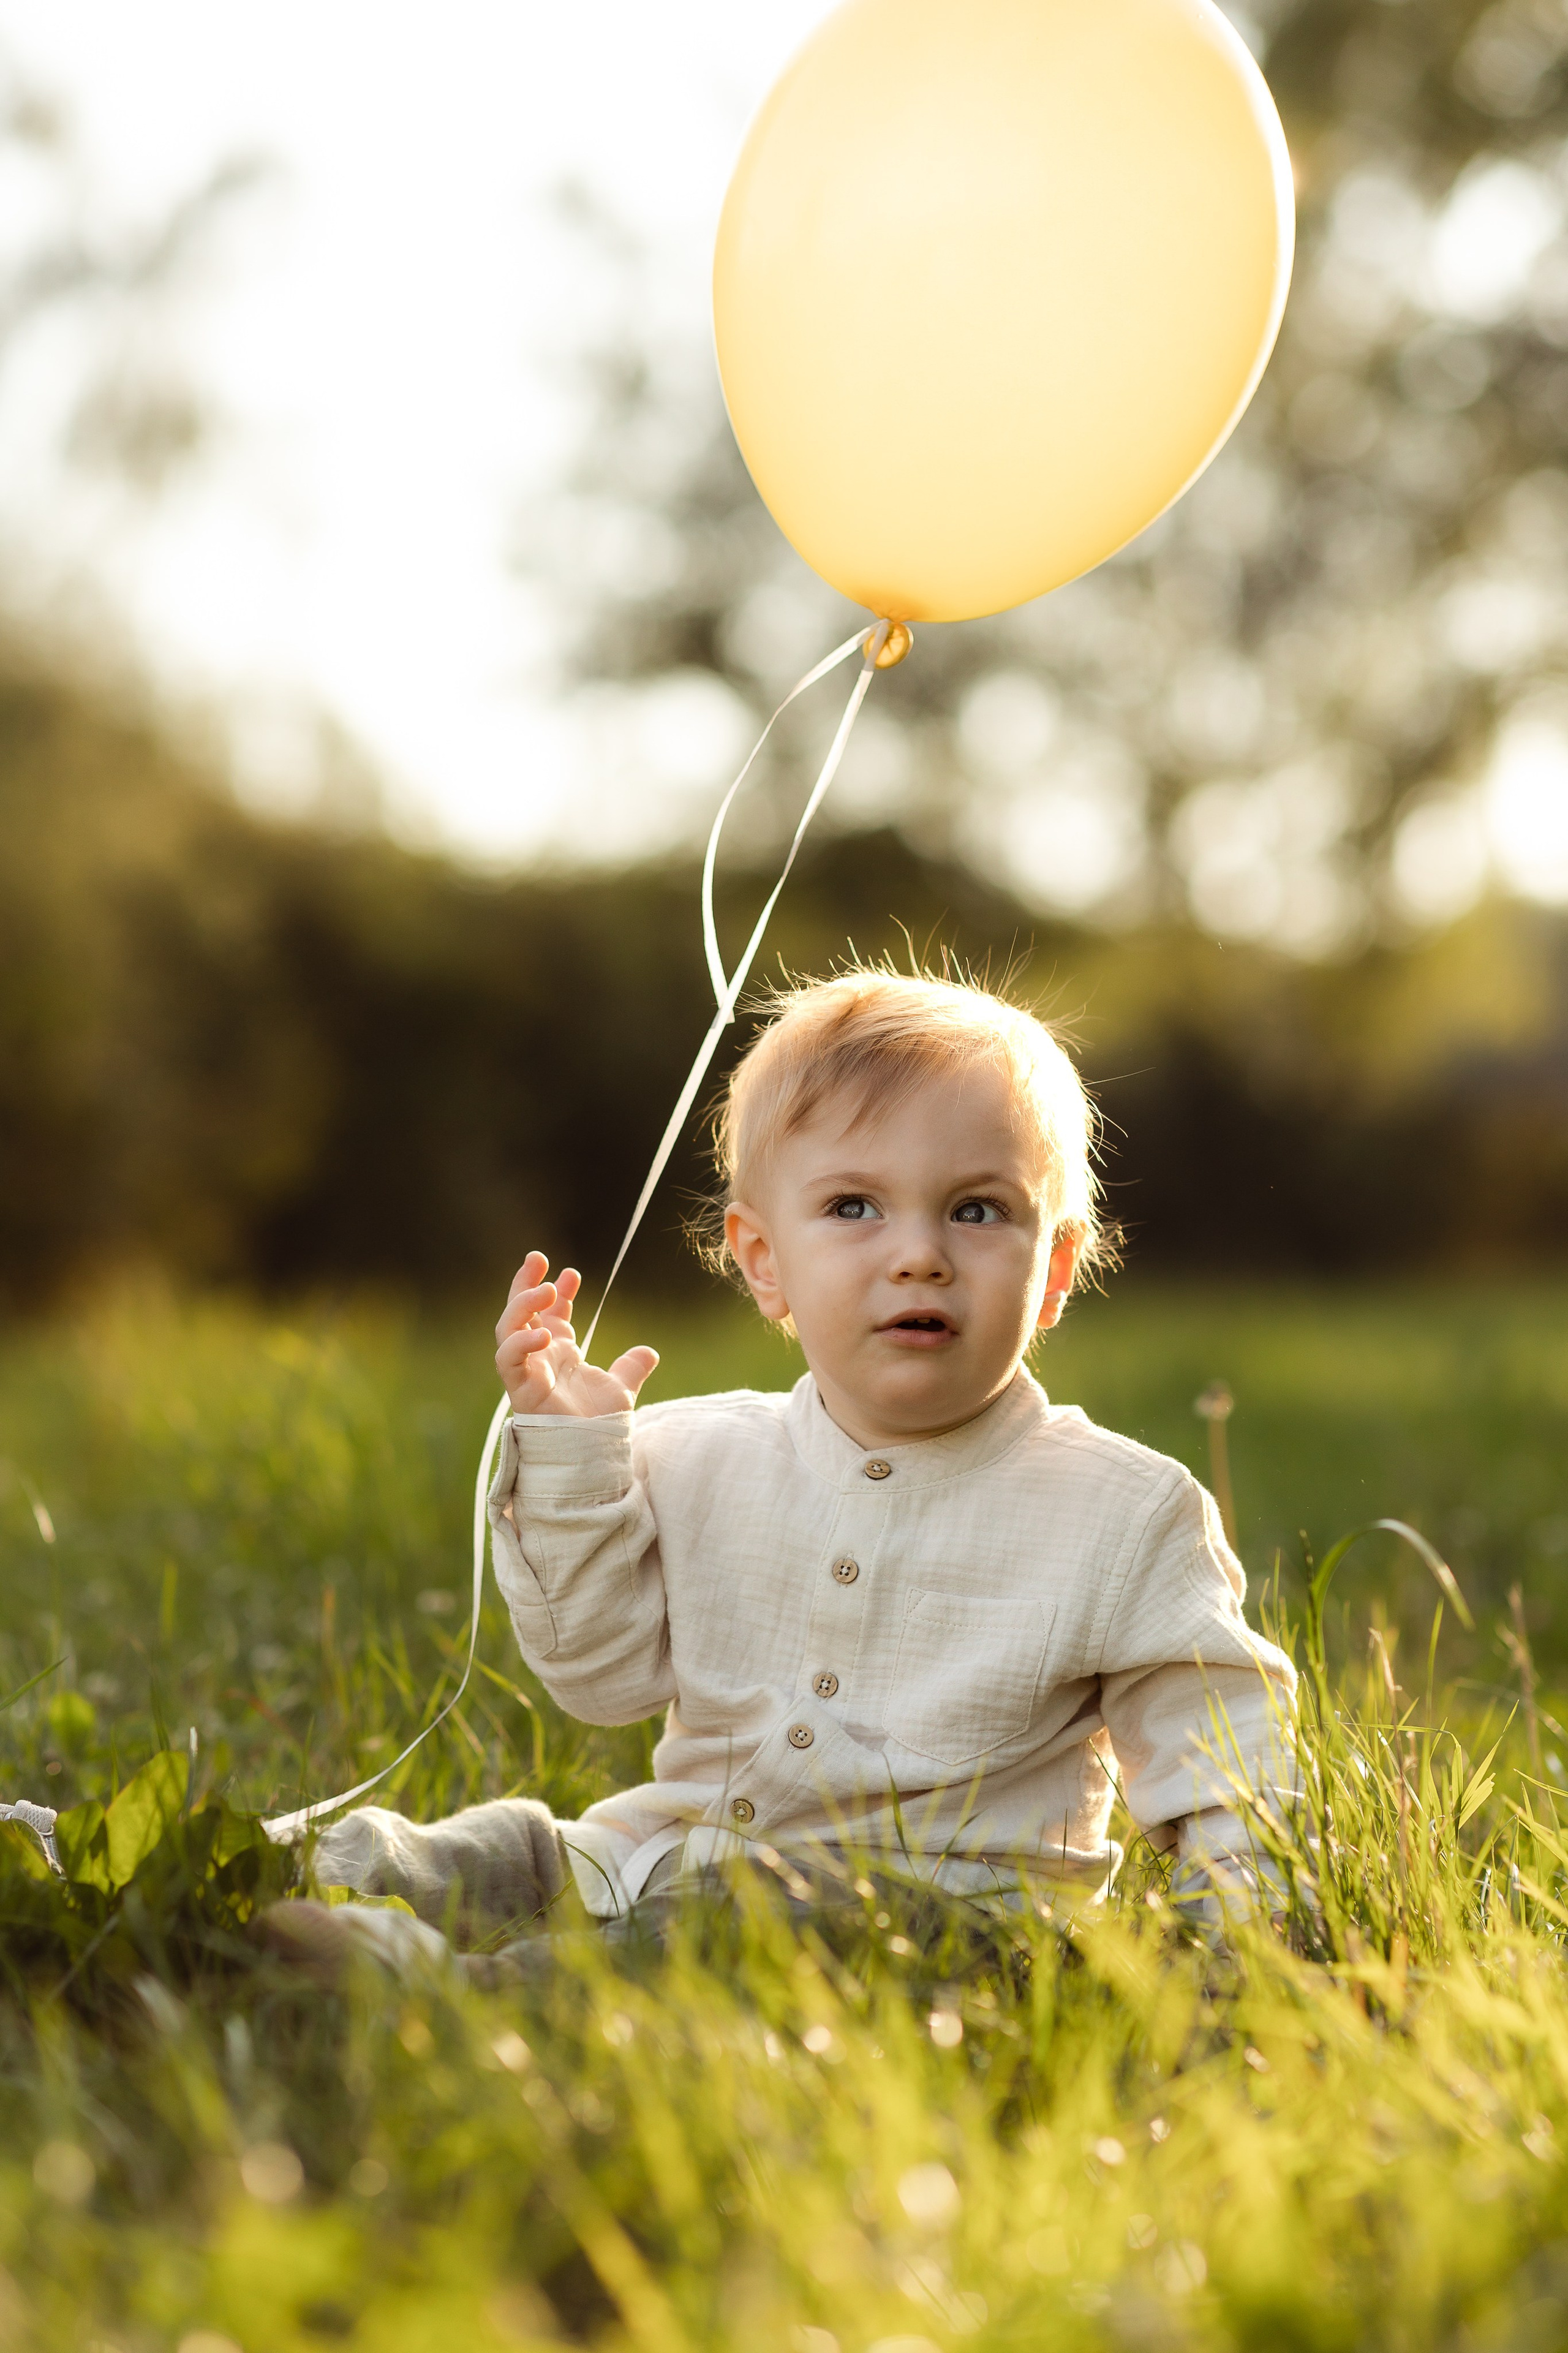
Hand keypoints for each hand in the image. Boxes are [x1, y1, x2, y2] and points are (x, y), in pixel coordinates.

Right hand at [494, 1252, 657, 1417]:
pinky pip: (507, 1360)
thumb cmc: (599, 1426)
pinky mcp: (519, 1388)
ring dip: (522, 1305)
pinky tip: (544, 1332)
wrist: (593, 1455)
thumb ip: (631, 1368)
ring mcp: (527, 1371)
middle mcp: (539, 1358)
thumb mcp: (620, 1389)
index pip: (552, 1313)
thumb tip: (649, 1352)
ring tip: (547, 1289)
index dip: (560, 1292)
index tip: (572, 1274)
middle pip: (521, 1312)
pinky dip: (520, 1343)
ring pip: (507, 1329)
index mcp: (559, 1353)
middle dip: (525, 1283)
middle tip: (537, 1257)